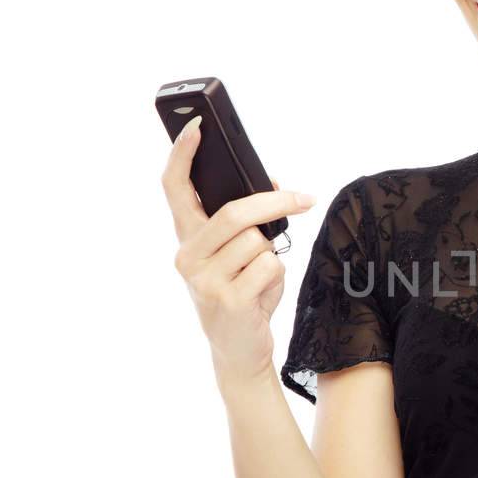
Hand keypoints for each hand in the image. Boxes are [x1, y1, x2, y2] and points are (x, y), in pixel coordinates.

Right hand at [161, 114, 316, 390]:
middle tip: (303, 198)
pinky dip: (277, 278)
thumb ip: (246, 222)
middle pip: (234, 213)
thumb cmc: (242, 294)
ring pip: (257, 241)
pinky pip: (269, 267)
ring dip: (272, 254)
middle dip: (274, 203)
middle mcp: (187, 257)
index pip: (175, 188)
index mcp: (187, 239)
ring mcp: (203, 281)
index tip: (198, 125)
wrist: (239, 351)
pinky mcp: (227, 301)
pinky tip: (262, 296)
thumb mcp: (239, 255)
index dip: (183, 154)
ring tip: (260, 277)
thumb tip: (275, 185)